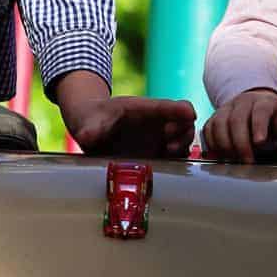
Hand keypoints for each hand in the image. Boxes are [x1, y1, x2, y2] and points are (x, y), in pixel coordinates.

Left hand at [70, 94, 196, 157]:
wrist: (90, 127)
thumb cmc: (93, 118)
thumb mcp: (89, 122)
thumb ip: (90, 130)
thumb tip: (86, 137)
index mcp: (144, 109)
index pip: (171, 106)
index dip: (181, 111)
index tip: (189, 115)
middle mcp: (156, 123)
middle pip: (185, 124)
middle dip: (184, 135)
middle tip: (170, 148)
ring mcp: (158, 139)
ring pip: (183, 142)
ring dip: (182, 150)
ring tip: (168, 158)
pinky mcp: (156, 155)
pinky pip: (175, 159)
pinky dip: (176, 164)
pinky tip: (167, 170)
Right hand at [202, 89, 276, 162]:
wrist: (258, 106)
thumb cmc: (274, 119)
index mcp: (264, 102)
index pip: (260, 111)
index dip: (258, 126)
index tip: (259, 143)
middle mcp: (242, 102)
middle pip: (236, 119)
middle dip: (240, 143)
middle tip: (247, 161)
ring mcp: (226, 108)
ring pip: (219, 124)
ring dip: (225, 145)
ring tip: (234, 161)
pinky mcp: (215, 117)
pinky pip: (208, 129)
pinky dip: (212, 144)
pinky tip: (221, 156)